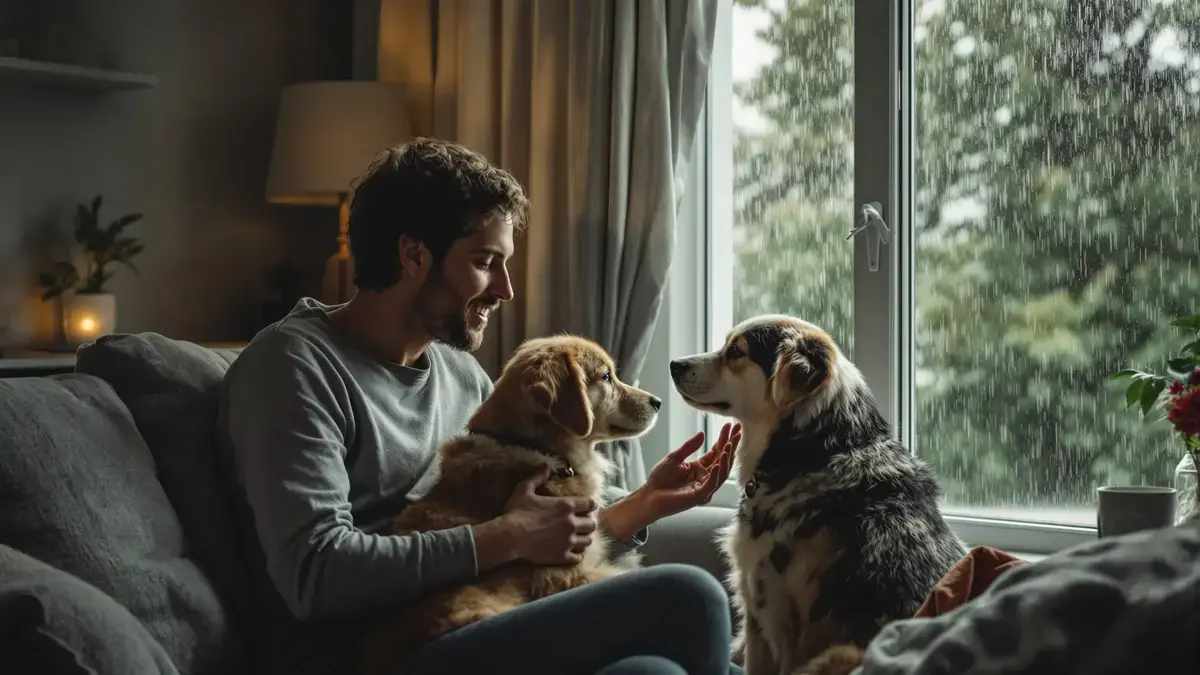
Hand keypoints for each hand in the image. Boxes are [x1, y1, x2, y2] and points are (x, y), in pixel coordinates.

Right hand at [476, 466, 597, 568]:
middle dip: (589, 523)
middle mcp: (572, 523)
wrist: (510, 536)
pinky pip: (578, 557)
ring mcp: (568, 541)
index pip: (591, 504)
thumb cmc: (517, 512)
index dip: (589, 505)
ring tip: (578, 538)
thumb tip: (546, 466)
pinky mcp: (563, 556)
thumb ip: (537, 477)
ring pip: (588, 541)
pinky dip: (577, 555)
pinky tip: (572, 552)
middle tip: (582, 524)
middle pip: (592, 524)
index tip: (586, 507)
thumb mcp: (525, 490)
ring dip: (584, 538)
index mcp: (566, 505)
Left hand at [640, 422, 740, 519]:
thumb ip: (689, 447)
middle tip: (738, 431)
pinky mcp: (699, 497)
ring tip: (729, 445)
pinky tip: (717, 464)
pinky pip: (711, 485)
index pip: (717, 452)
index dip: (724, 439)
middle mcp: (706, 478)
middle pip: (723, 460)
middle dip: (731, 446)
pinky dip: (715, 474)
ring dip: (726, 459)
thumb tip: (703, 433)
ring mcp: (704, 488)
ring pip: (721, 473)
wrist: (649, 495)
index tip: (730, 425)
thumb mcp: (675, 458)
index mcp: (701, 468)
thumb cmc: (661, 479)